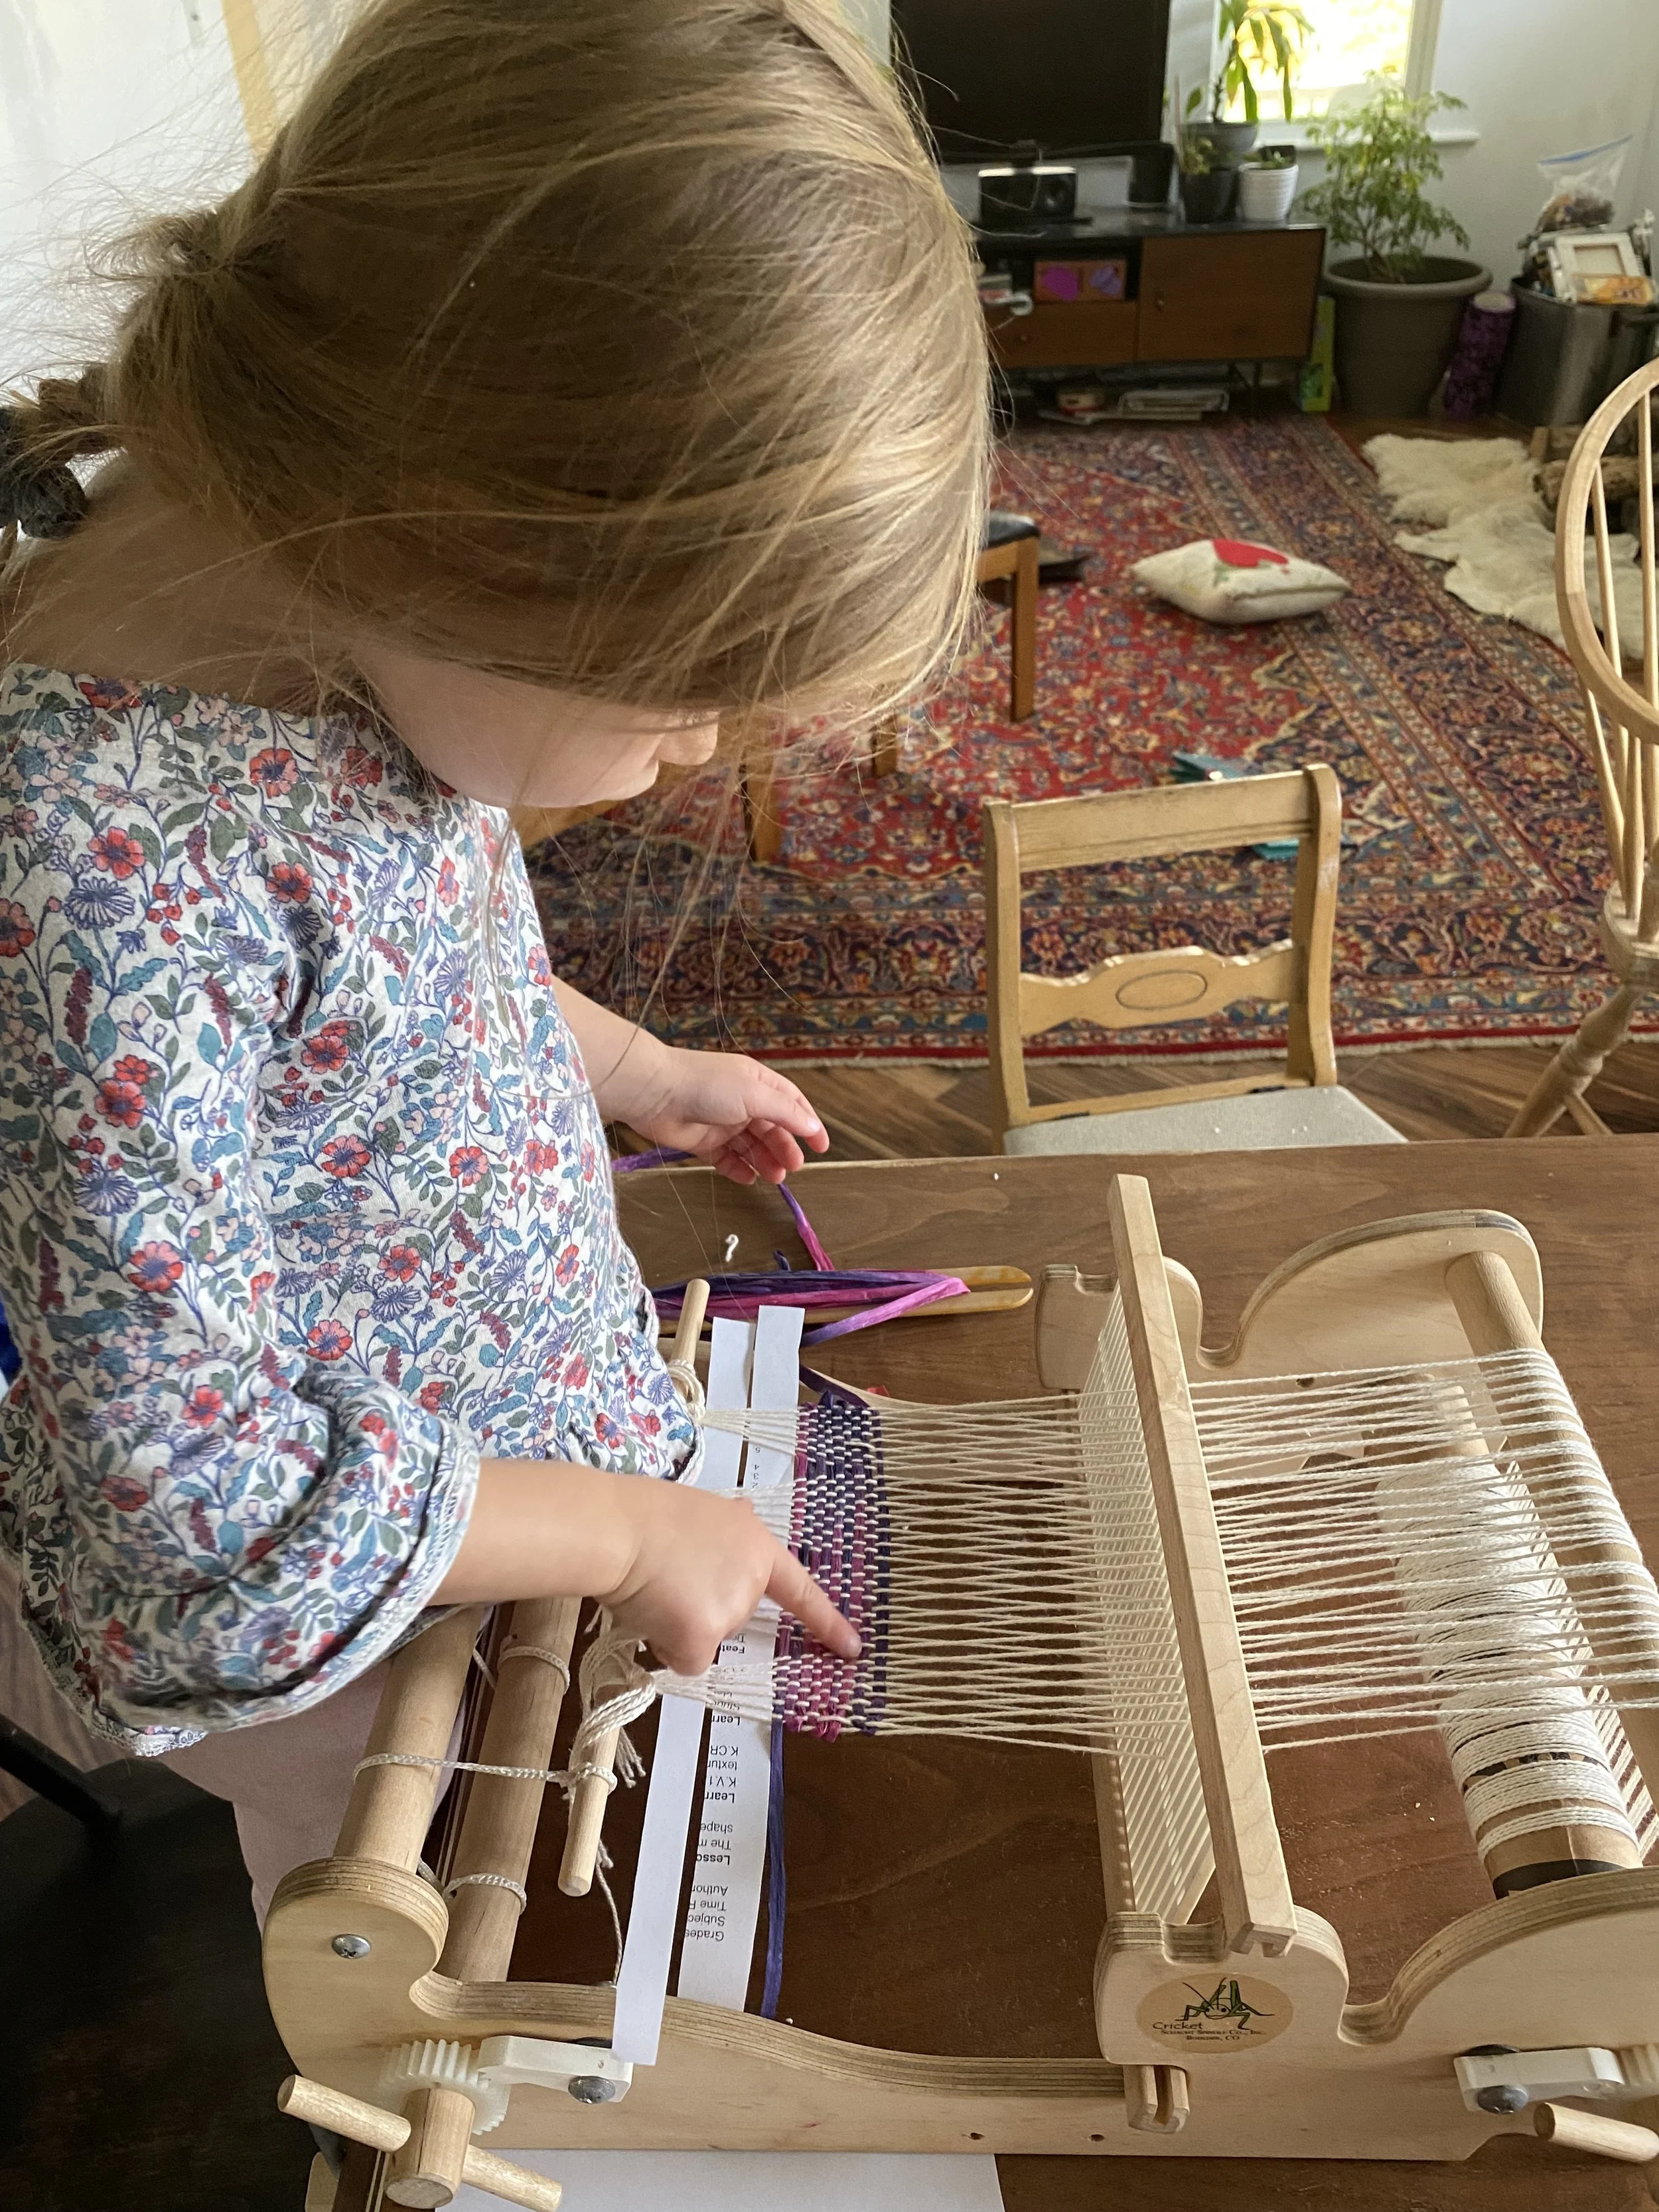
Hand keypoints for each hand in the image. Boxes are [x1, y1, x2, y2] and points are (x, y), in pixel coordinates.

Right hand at [434, 1458, 859, 1677]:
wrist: (615, 1529)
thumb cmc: (645, 1515)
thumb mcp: (700, 1511)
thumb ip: (726, 1534)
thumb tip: (745, 1517)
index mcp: (755, 1543)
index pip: (799, 1589)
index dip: (825, 1620)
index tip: (852, 1648)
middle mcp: (752, 1578)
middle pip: (732, 1616)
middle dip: (699, 1607)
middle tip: (666, 1577)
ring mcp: (730, 1609)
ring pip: (704, 1638)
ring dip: (678, 1625)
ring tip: (651, 1586)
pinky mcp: (704, 1636)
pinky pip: (685, 1659)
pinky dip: (666, 1646)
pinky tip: (649, 1612)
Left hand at [619, 1047, 828, 1185]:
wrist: (655, 1093)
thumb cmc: (707, 1086)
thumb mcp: (754, 1094)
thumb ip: (785, 1112)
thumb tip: (812, 1126)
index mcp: (757, 1083)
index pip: (791, 1104)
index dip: (808, 1124)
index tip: (821, 1147)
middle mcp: (742, 1102)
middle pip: (773, 1129)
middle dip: (785, 1148)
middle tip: (793, 1168)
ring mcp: (723, 1123)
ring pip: (752, 1147)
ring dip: (766, 1161)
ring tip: (775, 1177)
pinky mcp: (704, 1142)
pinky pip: (728, 1159)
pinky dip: (740, 1169)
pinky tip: (749, 1178)